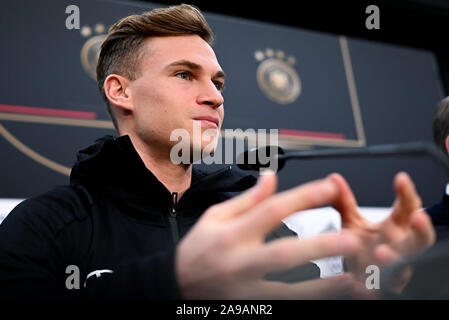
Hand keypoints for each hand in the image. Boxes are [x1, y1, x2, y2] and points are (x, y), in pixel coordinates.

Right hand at [175, 172, 366, 298]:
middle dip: (319, 246)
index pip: (272, 210)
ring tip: (350, 279)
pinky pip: (281, 305)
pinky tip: (327, 296)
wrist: (177, 286)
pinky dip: (305, 301)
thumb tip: (271, 176)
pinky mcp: (250, 306)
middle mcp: (240, 262)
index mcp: (232, 233)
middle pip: (284, 253)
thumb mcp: (215, 216)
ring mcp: (245, 290)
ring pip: (288, 290)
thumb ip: (248, 199)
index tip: (329, 187)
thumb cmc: (197, 249)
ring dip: (321, 286)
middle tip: (351, 239)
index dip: (302, 197)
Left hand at [329, 172, 434, 283]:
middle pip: (419, 239)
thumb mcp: (352, 222)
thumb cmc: (360, 248)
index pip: (407, 208)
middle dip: (422, 229)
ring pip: (404, 265)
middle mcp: (398, 247)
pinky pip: (382, 288)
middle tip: (418, 217)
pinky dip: (372, 287)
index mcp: (395, 227)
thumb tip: (334, 180)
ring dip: (395, 258)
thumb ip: (345, 202)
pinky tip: (361, 283)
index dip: (407, 193)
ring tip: (382, 253)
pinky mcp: (382, 287)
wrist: (357, 277)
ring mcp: (394, 268)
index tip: (401, 178)